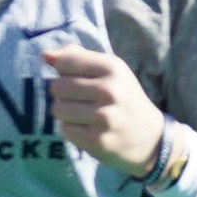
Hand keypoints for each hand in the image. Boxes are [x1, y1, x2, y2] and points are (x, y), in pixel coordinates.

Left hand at [40, 37, 165, 179]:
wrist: (151, 138)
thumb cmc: (123, 98)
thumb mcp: (109, 71)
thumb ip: (77, 58)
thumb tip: (45, 55)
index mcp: (113, 67)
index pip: (65, 62)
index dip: (64, 71)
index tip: (78, 79)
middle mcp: (110, 90)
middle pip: (57, 87)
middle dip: (62, 94)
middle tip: (81, 100)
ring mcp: (105, 118)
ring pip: (58, 109)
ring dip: (65, 113)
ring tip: (83, 115)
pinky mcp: (98, 141)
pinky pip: (65, 129)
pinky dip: (72, 130)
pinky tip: (88, 129)